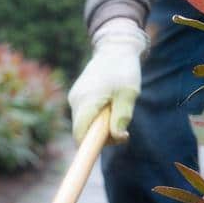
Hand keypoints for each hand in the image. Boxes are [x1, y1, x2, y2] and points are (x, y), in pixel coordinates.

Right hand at [67, 17, 148, 143]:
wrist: (114, 47)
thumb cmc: (123, 68)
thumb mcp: (128, 93)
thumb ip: (122, 116)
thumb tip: (117, 136)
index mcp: (86, 102)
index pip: (80, 136)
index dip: (87, 149)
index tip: (98, 155)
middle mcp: (75, 101)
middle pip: (82, 132)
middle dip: (102, 136)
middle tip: (124, 130)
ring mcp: (75, 98)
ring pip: (85, 124)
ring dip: (101, 126)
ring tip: (118, 111)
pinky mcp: (78, 96)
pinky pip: (86, 115)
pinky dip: (98, 117)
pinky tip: (111, 105)